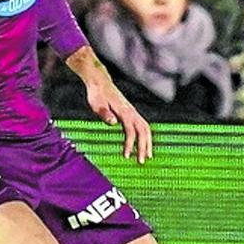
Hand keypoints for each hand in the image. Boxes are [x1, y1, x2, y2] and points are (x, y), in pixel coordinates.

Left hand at [66, 45, 152, 161]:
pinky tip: (142, 144)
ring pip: (146, 128)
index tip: (126, 156)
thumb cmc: (97, 94)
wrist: (99, 82)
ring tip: (146, 156)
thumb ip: (105, 113)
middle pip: (144, 131)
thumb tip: (113, 122)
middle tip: (141, 161)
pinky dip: (145, 136)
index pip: (131, 131)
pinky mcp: (131, 112)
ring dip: (147, 142)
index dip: (130, 144)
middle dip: (144, 147)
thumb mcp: (97, 104)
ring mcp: (132, 112)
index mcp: (124, 111)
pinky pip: (142, 126)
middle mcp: (131, 112)